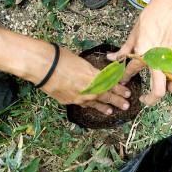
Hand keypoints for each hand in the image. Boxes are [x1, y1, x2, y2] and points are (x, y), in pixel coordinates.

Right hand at [0, 27, 128, 114]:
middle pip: (107, 97)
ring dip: (103, 107)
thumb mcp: (84, 64)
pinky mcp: (69, 101)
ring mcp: (79, 98)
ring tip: (110, 111)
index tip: (128, 93)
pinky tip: (90, 106)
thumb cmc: (63, 59)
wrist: (43, 67)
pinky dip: (88, 105)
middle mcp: (90, 91)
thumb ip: (93, 73)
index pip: (113, 86)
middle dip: (118, 101)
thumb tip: (98, 76)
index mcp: (97, 79)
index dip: (121, 90)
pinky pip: (82, 104)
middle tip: (126, 105)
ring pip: (94, 104)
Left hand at [108, 0, 171, 105]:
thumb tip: (112, 58)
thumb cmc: (150, 19)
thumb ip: (124, 50)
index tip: (122, 81)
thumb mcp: (133, 35)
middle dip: (150, 99)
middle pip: (158, 91)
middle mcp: (159, 62)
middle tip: (145, 99)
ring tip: (162, 87)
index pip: (131, 71)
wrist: (168, 9)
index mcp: (144, 55)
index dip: (124, 77)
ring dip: (168, 89)